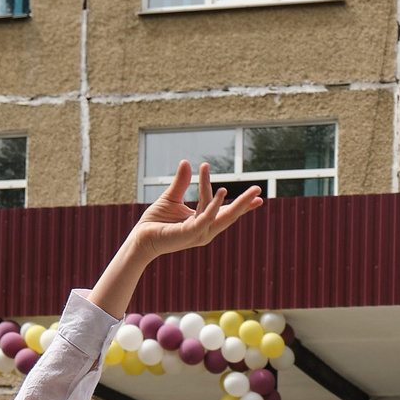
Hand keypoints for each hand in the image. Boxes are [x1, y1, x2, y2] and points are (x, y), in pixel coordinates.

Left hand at [126, 161, 260, 259]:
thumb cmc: (156, 222)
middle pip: (229, 215)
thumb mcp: (172, 197)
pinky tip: (222, 192)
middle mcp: (204, 230)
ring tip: (250, 191)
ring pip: (221, 217)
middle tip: (259, 190)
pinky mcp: (189, 233)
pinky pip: (205, 218)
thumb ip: (182, 182)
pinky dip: (215, 206)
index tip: (257, 194)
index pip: (225, 211)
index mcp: (203, 222)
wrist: (141, 237)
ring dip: (236, 204)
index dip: (241, 203)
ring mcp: (198, 233)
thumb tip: (187, 162)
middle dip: (245, 203)